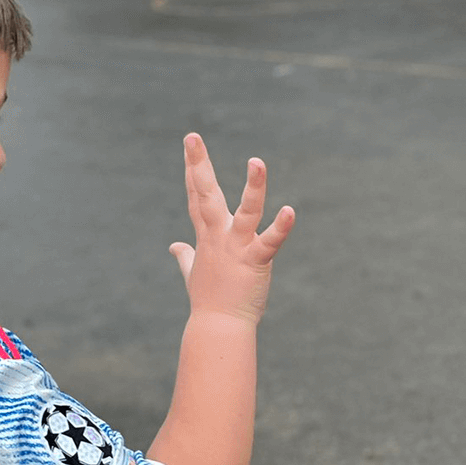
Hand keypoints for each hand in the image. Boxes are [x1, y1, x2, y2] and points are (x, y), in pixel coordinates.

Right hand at [169, 133, 295, 323]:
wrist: (219, 327)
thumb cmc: (209, 301)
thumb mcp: (193, 273)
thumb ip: (185, 256)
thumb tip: (175, 246)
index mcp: (206, 236)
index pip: (197, 197)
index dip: (193, 170)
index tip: (191, 144)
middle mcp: (219, 237)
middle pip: (207, 195)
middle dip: (199, 165)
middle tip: (192, 137)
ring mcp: (236, 248)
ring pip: (246, 212)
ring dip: (252, 187)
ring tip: (256, 161)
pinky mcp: (255, 262)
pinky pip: (270, 242)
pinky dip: (280, 227)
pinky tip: (290, 210)